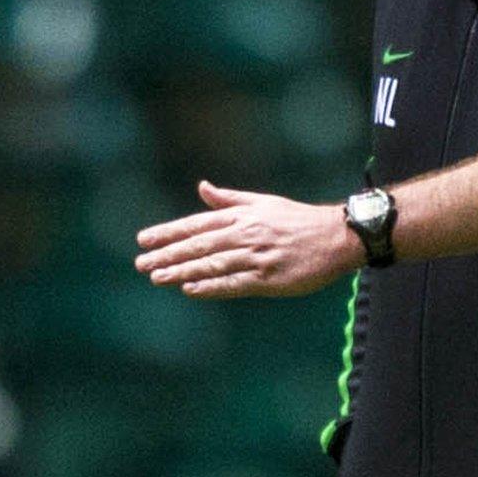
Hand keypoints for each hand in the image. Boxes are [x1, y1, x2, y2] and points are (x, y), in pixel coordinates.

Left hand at [135, 181, 365, 298]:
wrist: (337, 237)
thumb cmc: (298, 220)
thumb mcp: (263, 202)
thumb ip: (229, 199)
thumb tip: (202, 187)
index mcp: (242, 216)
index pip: (197, 225)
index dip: (168, 233)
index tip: (143, 240)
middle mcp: (245, 234)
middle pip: (198, 246)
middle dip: (167, 254)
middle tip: (140, 264)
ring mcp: (256, 257)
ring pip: (211, 265)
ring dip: (182, 271)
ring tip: (156, 277)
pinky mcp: (269, 278)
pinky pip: (233, 283)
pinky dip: (210, 286)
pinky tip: (190, 289)